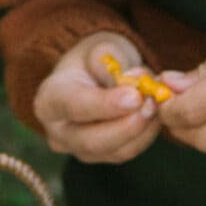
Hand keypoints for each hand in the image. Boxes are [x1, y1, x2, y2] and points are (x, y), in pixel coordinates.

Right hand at [33, 33, 165, 162]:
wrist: (93, 76)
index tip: (134, 96)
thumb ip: (108, 62)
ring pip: (114, 152)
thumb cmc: (93, 59)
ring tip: (156, 103)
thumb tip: (128, 83)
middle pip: (92, 141)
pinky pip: (126, 152)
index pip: (74, 107)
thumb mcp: (97, 48)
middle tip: (151, 104)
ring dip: (142, 130)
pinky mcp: (102, 157)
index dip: (105, 104)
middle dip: (127, 126)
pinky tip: (155, 114)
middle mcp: (58, 132)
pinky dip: (146, 134)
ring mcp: (79, 150)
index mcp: (49, 100)